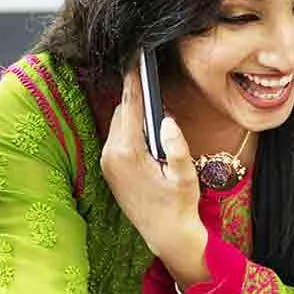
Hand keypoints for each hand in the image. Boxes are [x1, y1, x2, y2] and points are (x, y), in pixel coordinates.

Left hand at [100, 63, 208, 285]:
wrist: (165, 235)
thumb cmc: (179, 206)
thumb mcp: (185, 176)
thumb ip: (177, 147)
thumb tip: (167, 121)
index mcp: (129, 152)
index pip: (131, 104)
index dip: (135, 79)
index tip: (137, 58)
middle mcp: (112, 155)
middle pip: (122, 111)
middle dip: (136, 97)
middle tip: (151, 82)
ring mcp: (107, 163)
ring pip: (118, 124)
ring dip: (133, 115)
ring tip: (152, 109)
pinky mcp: (109, 170)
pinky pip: (116, 138)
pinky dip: (128, 130)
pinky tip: (145, 133)